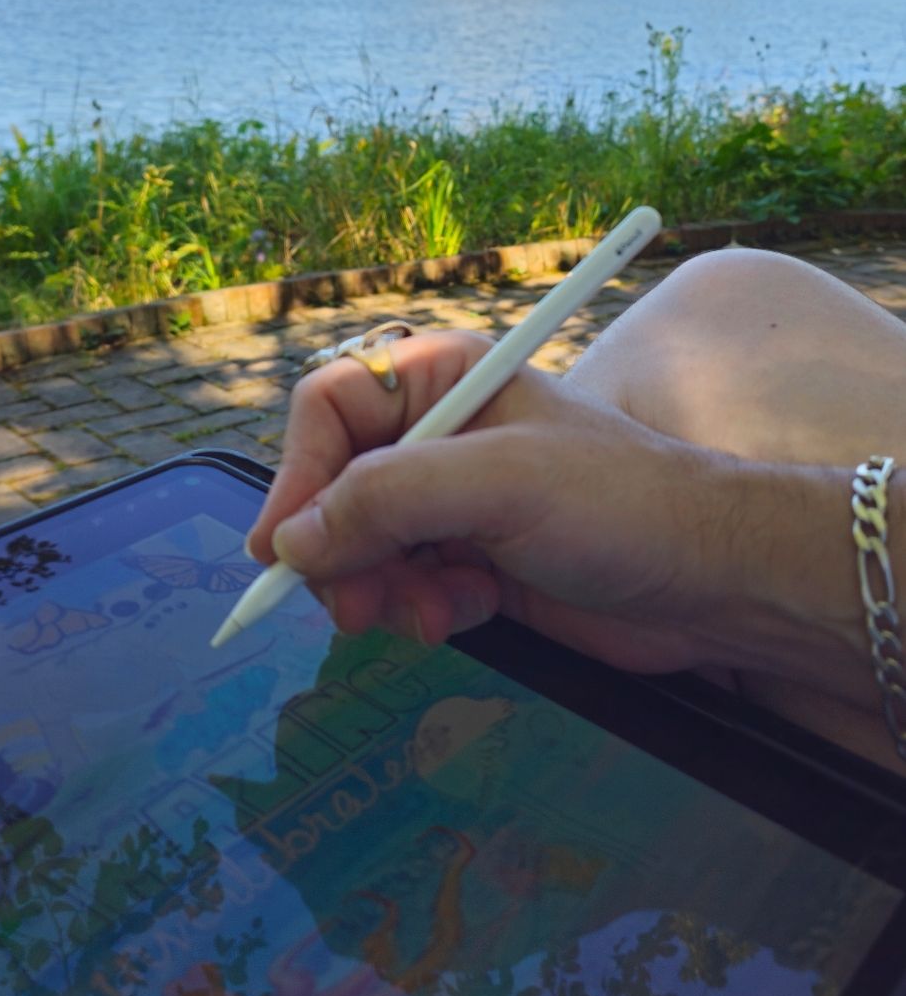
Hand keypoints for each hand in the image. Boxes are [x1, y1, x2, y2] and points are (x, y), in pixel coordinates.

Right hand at [246, 328, 734, 674]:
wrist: (711, 581)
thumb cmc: (620, 504)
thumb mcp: (498, 485)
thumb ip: (387, 500)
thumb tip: (293, 541)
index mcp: (443, 379)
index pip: (328, 409)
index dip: (298, 476)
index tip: (284, 549)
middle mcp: (439, 435)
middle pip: (333, 487)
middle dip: (339, 551)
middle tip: (354, 609)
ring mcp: (455, 502)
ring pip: (361, 548)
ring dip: (379, 591)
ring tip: (429, 614)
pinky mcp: (473, 562)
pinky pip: (403, 588)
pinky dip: (418, 610)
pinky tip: (465, 616)